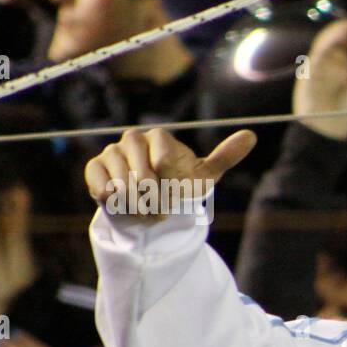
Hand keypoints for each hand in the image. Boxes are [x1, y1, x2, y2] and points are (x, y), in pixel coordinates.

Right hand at [85, 127, 256, 220]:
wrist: (153, 202)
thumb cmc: (180, 185)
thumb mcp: (204, 175)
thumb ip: (225, 157)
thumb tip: (252, 136)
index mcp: (159, 137)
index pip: (162, 162)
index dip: (170, 185)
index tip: (175, 193)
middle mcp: (132, 139)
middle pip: (142, 175)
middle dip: (154, 199)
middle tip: (161, 208)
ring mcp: (111, 152)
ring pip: (121, 184)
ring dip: (137, 206)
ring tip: (146, 210)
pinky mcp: (95, 167)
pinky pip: (101, 187)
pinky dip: (115, 203)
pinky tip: (124, 205)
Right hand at [293, 20, 346, 141]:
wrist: (333, 128)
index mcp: (342, 64)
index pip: (344, 43)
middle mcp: (328, 65)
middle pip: (332, 40)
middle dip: (341, 31)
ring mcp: (317, 69)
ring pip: (324, 46)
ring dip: (334, 37)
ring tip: (345, 31)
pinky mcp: (308, 75)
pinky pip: (316, 58)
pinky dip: (326, 50)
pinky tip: (336, 44)